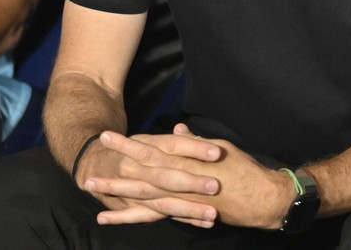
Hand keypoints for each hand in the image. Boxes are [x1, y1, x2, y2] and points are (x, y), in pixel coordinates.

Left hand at [84, 125, 295, 230]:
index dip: (129, 144)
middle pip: (140, 173)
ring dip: (116, 194)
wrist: (262, 197)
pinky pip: (153, 216)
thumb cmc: (243, 169)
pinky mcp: (183, 213)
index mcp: (186, 160)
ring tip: (92, 190)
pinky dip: (131, 217)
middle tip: (88, 170)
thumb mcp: (219, 148)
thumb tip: (177, 132)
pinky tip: (111, 218)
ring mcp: (179, 198)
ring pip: (141, 196)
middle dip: (114, 170)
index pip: (151, 149)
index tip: (108, 138)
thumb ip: (194, 142)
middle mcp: (179, 179)